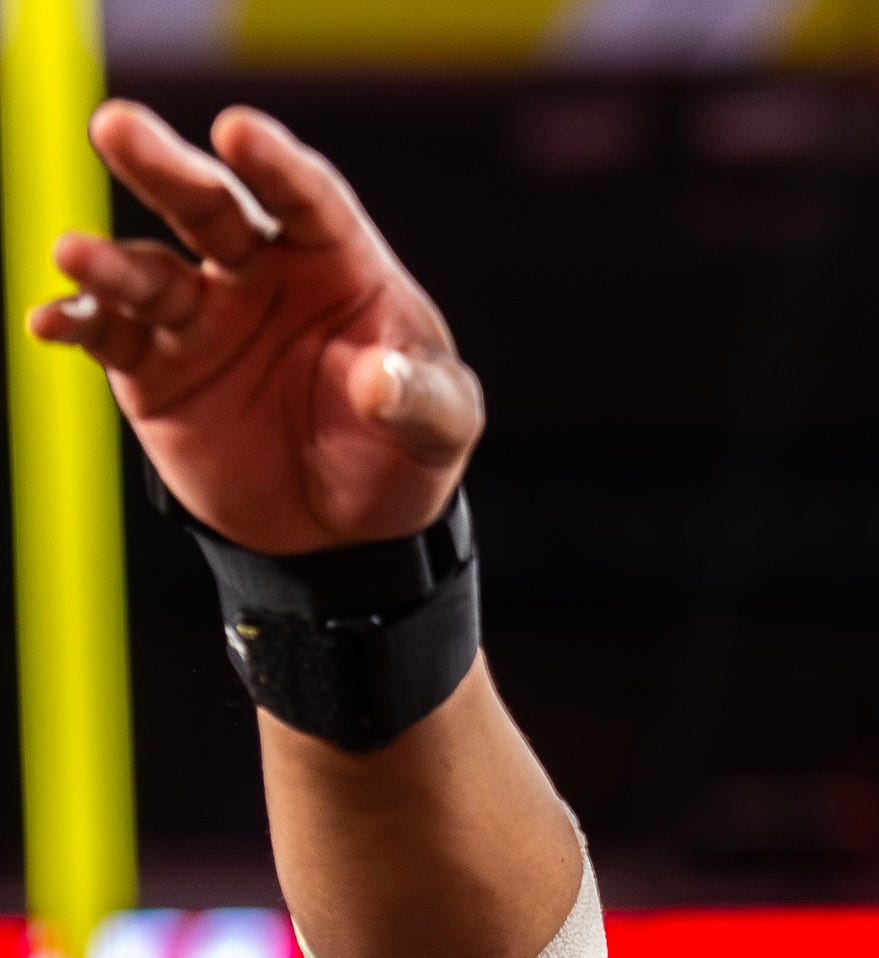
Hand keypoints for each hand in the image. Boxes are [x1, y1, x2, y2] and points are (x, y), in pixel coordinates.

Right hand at [27, 102, 481, 553]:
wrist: (346, 525)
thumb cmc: (403, 450)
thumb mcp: (442, 429)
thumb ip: (422, 400)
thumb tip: (379, 384)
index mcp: (339, 263)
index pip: (308, 200)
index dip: (276, 165)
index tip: (238, 131)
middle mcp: (262, 274)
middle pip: (209, 206)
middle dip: (163, 167)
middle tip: (117, 126)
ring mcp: (202, 316)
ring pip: (147, 268)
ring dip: (108, 261)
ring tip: (74, 253)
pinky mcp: (155, 367)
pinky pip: (109, 335)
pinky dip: (78, 323)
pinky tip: (52, 322)